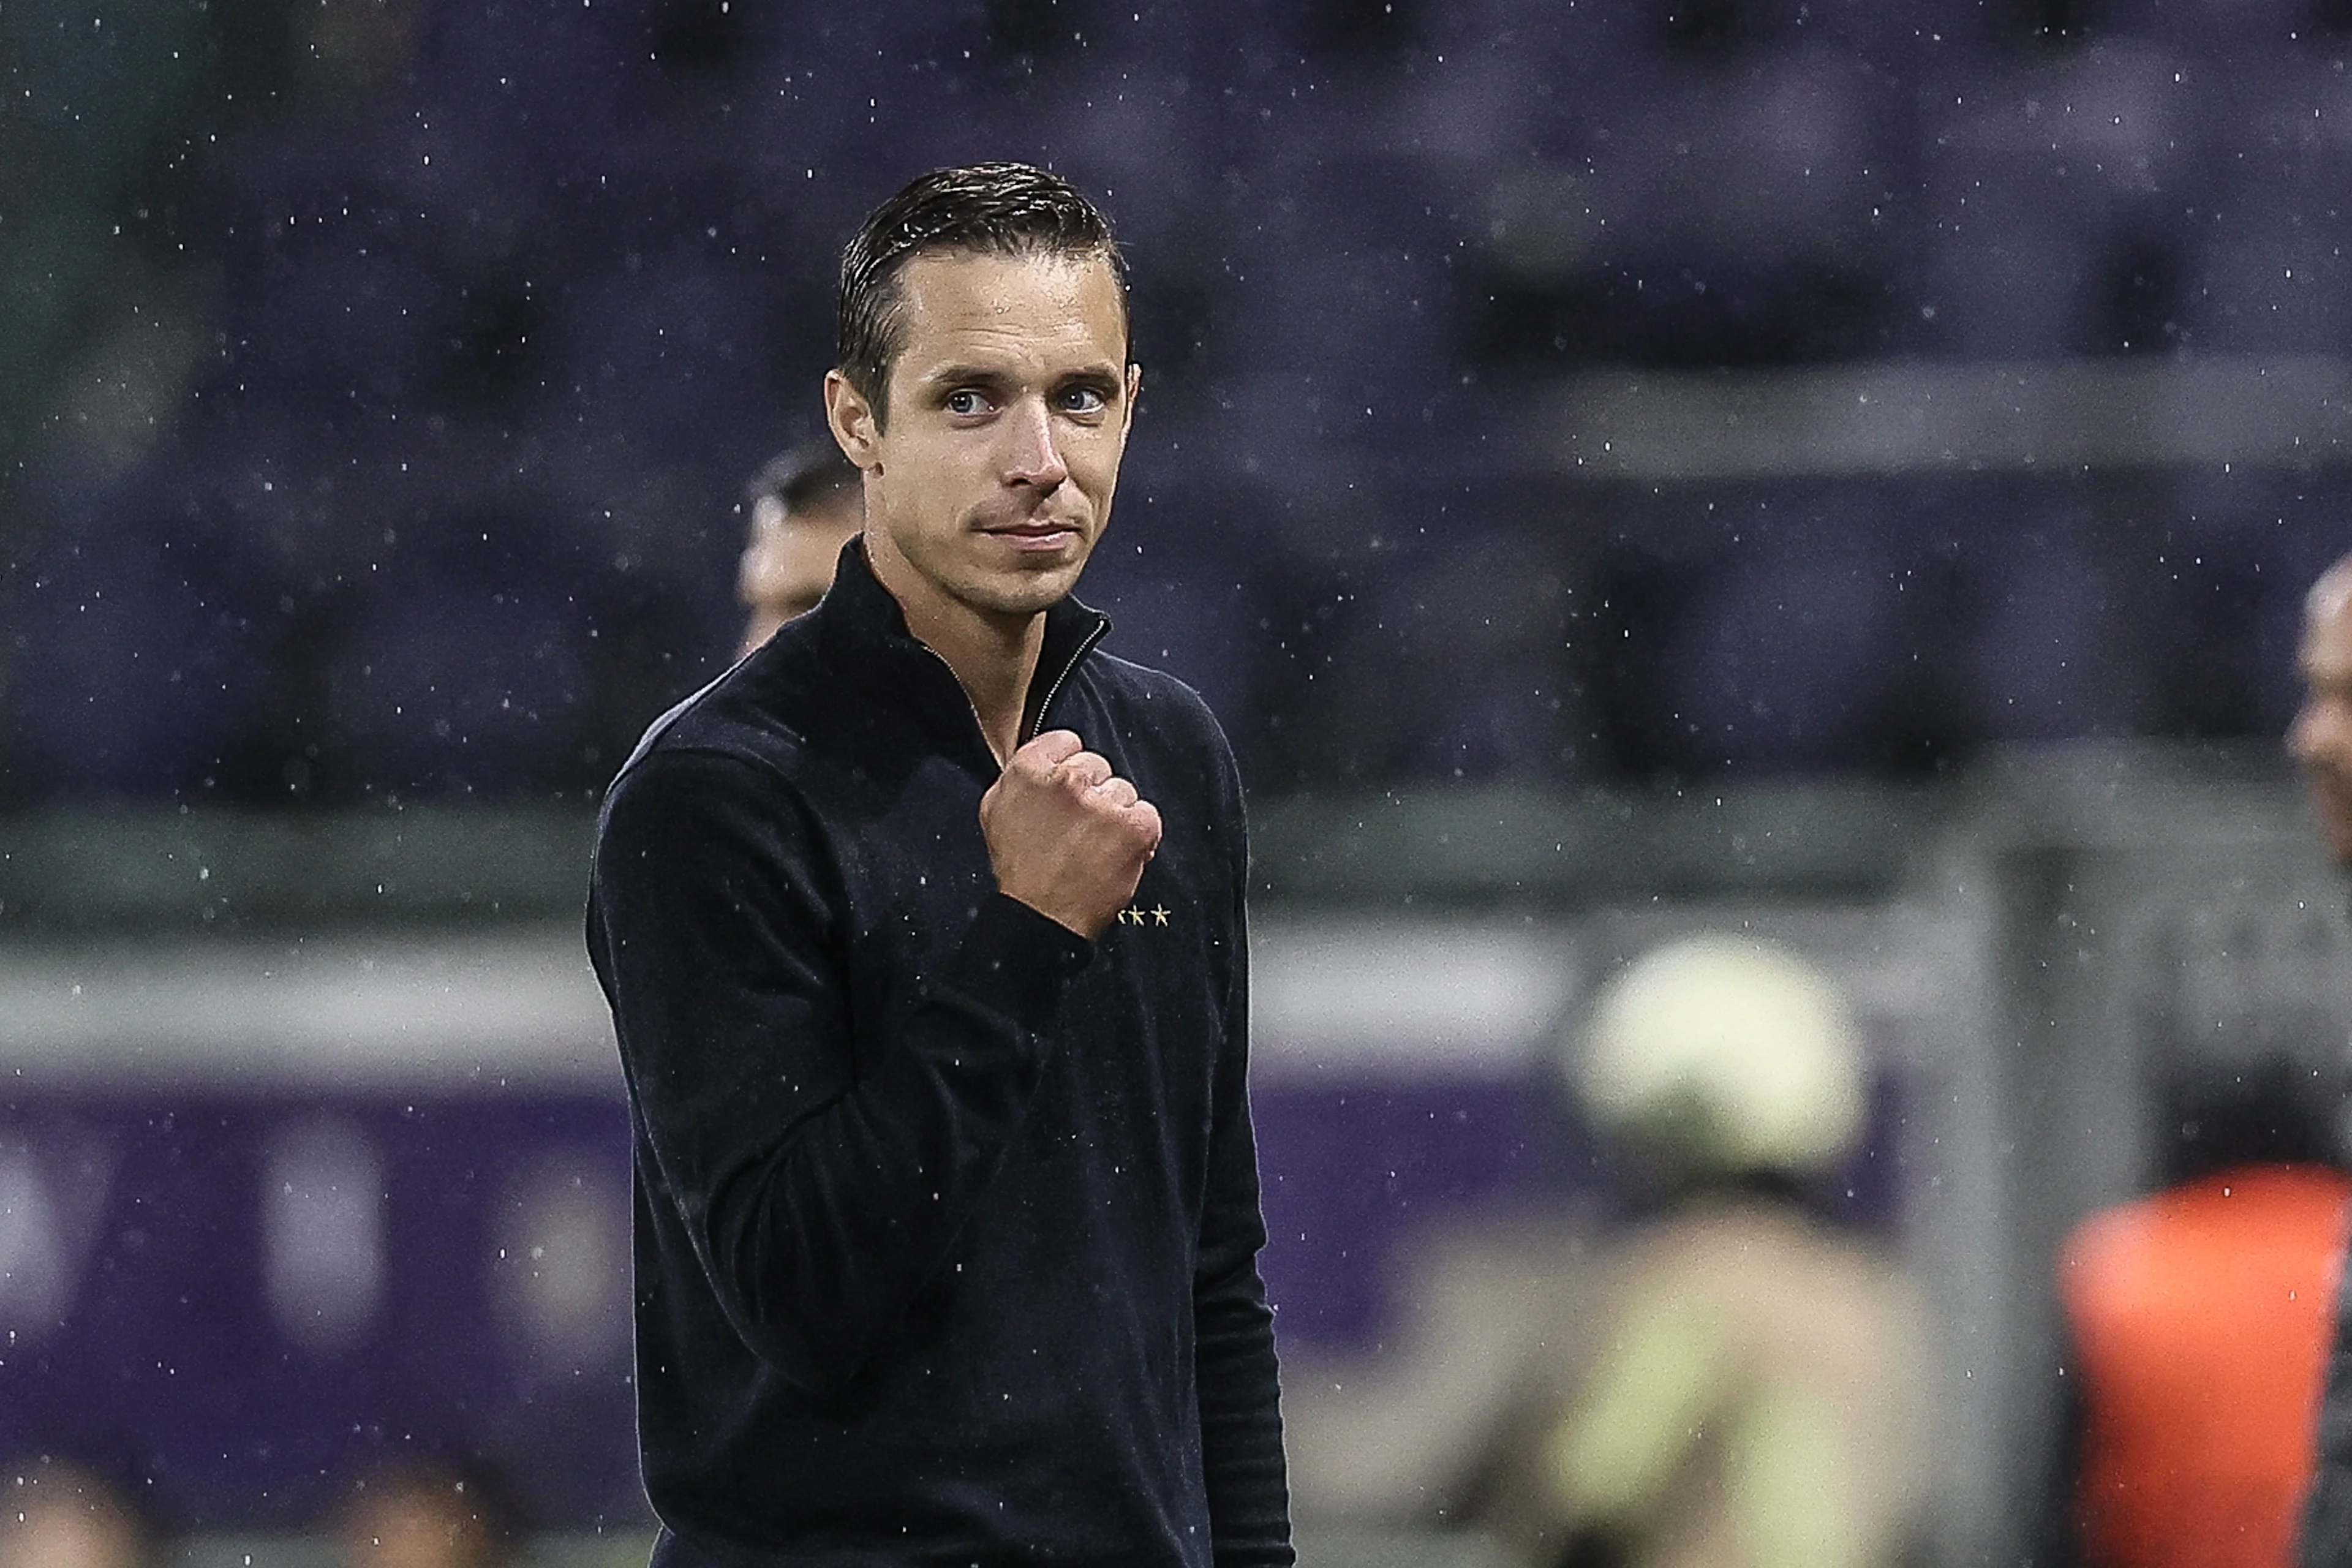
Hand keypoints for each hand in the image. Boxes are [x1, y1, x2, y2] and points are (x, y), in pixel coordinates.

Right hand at [979, 730, 1162, 938]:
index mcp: (1029, 770)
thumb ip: (1018, 778)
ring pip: (1123, 790)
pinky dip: (1139, 835)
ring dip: (1115, 815)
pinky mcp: (1134, 826)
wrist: (1041, 917)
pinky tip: (1116, 853)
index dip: (1068, 765)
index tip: (1068, 788)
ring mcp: (1103, 803)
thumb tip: (1042, 760)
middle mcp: (1067, 780)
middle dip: (1092, 792)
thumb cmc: (1020, 870)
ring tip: (1095, 846)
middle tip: (1078, 827)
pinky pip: (1147, 814)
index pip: (1066, 741)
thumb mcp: (996, 812)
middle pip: (1098, 765)